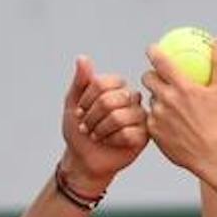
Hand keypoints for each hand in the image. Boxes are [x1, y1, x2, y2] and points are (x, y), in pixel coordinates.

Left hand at [60, 54, 148, 193]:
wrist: (83, 159)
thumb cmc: (79, 130)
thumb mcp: (73, 103)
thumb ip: (80, 81)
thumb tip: (82, 58)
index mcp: (117, 87)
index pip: (104, 82)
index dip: (87, 99)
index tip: (79, 110)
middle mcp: (131, 98)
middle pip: (110, 99)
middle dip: (92, 116)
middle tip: (86, 127)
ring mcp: (140, 116)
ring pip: (118, 117)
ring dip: (100, 129)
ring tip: (96, 136)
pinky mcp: (144, 135)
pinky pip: (127, 133)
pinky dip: (111, 140)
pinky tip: (110, 143)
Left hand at [143, 36, 216, 176]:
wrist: (211, 155)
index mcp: (182, 87)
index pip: (160, 61)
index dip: (153, 51)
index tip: (152, 49)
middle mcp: (166, 99)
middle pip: (147, 78)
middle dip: (150, 76)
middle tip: (157, 78)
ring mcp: (158, 116)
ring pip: (150, 100)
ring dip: (157, 99)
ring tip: (168, 105)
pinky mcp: (153, 131)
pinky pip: (151, 119)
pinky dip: (158, 118)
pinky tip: (168, 123)